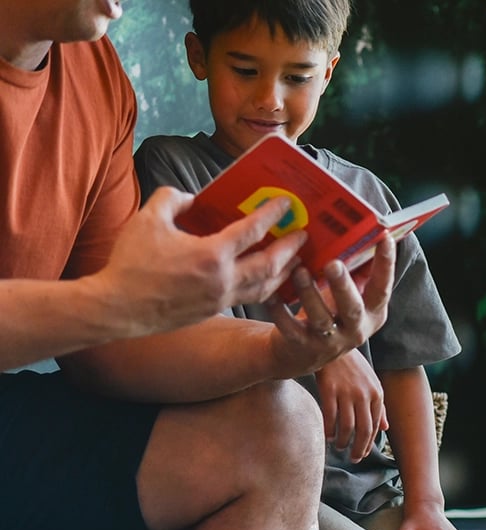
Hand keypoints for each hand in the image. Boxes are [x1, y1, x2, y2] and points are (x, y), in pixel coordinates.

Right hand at [99, 187, 306, 336]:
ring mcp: (221, 299)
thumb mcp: (147, 219)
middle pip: (271, 263)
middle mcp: (223, 280)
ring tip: (296, 260)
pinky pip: (250, 299)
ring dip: (284, 272)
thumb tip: (192, 199)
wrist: (118, 308)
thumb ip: (172, 200)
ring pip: (265, 287)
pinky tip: (270, 282)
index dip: (272, 214)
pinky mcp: (215, 311)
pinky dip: (266, 289)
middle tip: (304, 235)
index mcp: (211, 255)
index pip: (252, 231)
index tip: (286, 204)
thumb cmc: (130, 263)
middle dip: (290, 248)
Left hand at [263, 235, 396, 377]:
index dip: (386, 264)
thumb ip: (358, 273)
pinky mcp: (303, 346)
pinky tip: (272, 295)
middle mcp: (355, 330)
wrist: (304, 354)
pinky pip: (291, 328)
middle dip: (343, 285)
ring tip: (300, 271)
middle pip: (352, 308)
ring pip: (321, 318)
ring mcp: (330, 341)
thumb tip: (365, 235)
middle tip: (333, 263)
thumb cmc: (330, 315)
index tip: (385, 238)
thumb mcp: (349, 297)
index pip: (382, 288)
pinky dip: (280, 311)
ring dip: (310, 294)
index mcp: (372, 314)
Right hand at [314, 351, 386, 459]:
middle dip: (358, 448)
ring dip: (342, 441)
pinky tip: (327, 435)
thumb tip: (386, 428)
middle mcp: (364, 394)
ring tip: (338, 446)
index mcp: (377, 394)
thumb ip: (378, 406)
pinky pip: (330, 416)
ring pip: (347, 426)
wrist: (333, 344)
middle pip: (363, 430)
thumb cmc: (352, 366)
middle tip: (353, 458)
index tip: (361, 453)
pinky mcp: (329, 389)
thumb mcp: (371, 384)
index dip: (368, 443)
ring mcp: (347, 392)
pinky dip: (329, 430)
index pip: (375, 426)